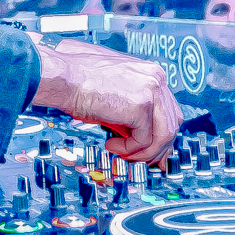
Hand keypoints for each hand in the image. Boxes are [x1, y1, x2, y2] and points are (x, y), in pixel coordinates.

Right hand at [27, 35, 180, 162]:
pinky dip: (129, 149)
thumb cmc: (78, 83)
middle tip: (140, 161)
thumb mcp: (115, 97)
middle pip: (172, 124)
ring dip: (143, 152)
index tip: (149, 151)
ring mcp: (151, 90)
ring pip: (164, 136)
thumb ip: (133, 114)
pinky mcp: (141, 105)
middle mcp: (156, 78)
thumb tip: (142, 142)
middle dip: (158, 148)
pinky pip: (144, 140)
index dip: (161, 135)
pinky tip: (110, 143)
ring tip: (122, 153)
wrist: (62, 76)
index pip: (169, 111)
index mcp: (150, 73)